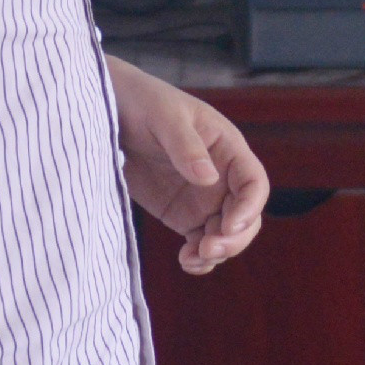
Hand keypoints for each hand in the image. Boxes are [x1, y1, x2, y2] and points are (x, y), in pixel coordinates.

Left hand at [108, 58, 268, 273]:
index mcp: (228, 149)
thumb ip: (186, 146)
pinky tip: (185, 261)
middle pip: (245, 217)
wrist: (111, 113)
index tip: (228, 225)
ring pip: (226, 236)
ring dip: (216, 253)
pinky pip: (201, 242)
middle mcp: (222, 177)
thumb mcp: (165, 117)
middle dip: (233, 238)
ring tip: (190, 258)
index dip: (249, 207)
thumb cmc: (144, 103)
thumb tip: (208, 178)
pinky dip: (199, 258)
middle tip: (207, 248)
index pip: (253, 183)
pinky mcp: (183, 215)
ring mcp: (204, 199)